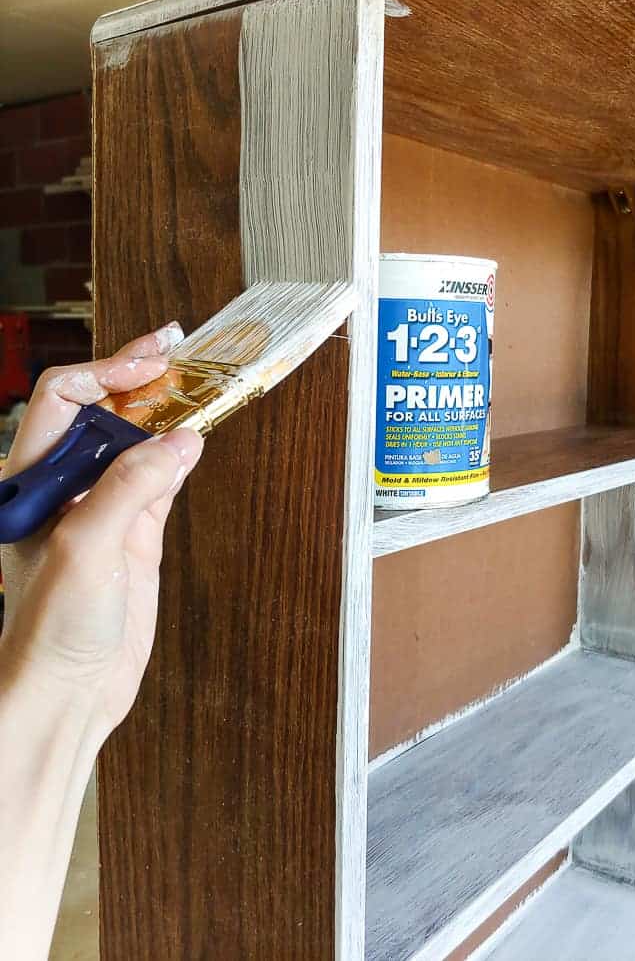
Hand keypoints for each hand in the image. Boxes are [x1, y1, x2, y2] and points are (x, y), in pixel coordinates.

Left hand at [0, 323, 203, 737]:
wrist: (67, 692)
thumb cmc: (48, 629)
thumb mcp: (84, 548)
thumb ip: (129, 488)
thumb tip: (179, 442)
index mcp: (33, 478)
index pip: (63, 399)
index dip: (105, 372)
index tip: (149, 365)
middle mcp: (66, 485)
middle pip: (101, 410)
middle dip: (136, 375)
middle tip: (176, 346)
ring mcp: (103, 508)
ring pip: (136, 440)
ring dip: (165, 410)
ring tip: (197, 380)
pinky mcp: (134, 534)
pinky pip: (159, 479)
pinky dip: (180, 455)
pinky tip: (196, 437)